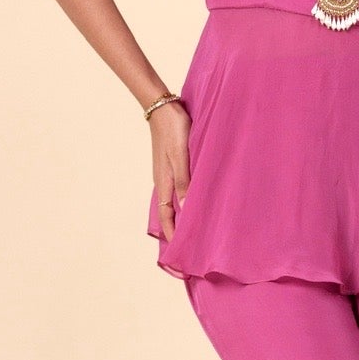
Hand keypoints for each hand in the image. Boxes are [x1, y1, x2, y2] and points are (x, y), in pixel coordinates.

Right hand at [150, 100, 191, 241]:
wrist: (163, 106)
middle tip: (191, 245)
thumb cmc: (173, 129)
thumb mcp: (181, 155)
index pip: (166, 216)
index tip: (180, 253)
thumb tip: (186, 208)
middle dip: (177, 229)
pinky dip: (185, 199)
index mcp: (163, 181)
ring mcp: (167, 172)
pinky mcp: (172, 163)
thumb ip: (183, 180)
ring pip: (173, 200)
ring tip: (196, 228)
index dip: (172, 234)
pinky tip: (194, 200)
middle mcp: (163, 180)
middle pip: (169, 212)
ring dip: (182, 215)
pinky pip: (178, 188)